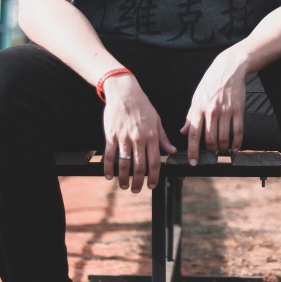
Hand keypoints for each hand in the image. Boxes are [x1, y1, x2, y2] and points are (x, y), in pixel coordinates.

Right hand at [102, 75, 175, 191]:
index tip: (152, 185)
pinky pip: (110, 155)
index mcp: (151, 135)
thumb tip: (171, 150)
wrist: (124, 92)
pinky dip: (108, 167)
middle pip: (139, 166)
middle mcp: (138, 138)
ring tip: (124, 186)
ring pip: (124, 163)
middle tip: (136, 189)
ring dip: (124, 178)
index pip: (154, 162)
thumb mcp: (156, 119)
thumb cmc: (142, 105)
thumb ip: (163, 137)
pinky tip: (109, 176)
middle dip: (138, 182)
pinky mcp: (111, 135)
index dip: (153, 176)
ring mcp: (124, 137)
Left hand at [180, 50, 246, 164]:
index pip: (194, 134)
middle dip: (210, 151)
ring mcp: (226, 111)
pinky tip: (234, 148)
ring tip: (222, 150)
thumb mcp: (196, 97)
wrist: (228, 68)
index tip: (193, 162)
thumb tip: (183, 132)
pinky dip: (236, 143)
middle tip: (211, 154)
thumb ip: (190, 116)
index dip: (193, 151)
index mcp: (198, 108)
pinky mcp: (238, 110)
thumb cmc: (210, 83)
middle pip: (210, 139)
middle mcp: (211, 111)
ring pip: (224, 137)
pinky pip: (238, 131)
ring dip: (222, 148)